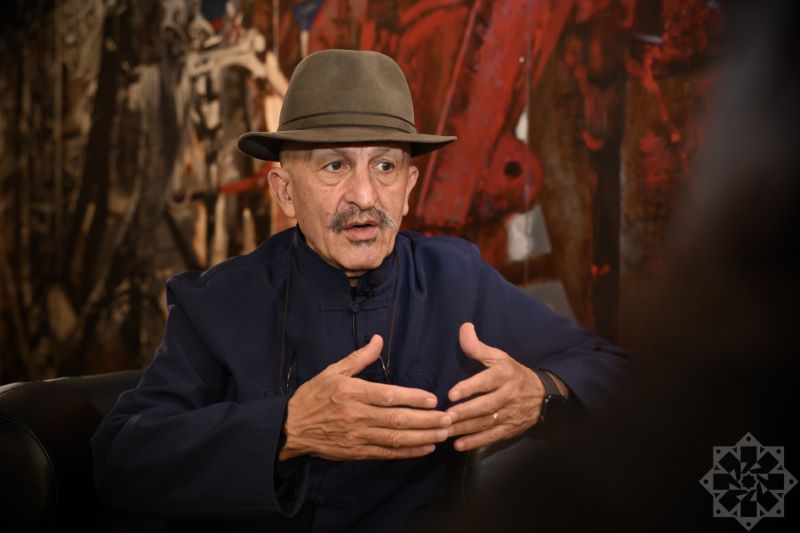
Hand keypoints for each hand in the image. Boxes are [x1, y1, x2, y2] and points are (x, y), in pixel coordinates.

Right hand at [280, 335, 451, 460]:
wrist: (290, 428)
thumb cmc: (313, 396)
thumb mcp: (333, 371)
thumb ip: (358, 358)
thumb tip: (378, 339)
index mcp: (351, 392)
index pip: (387, 396)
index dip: (412, 398)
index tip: (433, 398)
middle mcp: (356, 415)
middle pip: (397, 420)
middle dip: (426, 420)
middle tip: (449, 419)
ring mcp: (357, 436)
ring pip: (395, 438)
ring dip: (423, 437)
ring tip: (444, 434)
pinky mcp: (357, 452)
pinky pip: (387, 453)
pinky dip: (408, 452)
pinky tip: (426, 448)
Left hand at [446, 323, 556, 450]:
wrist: (543, 395)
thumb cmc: (513, 373)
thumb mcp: (499, 357)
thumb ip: (478, 347)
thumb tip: (464, 328)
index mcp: (505, 375)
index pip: (486, 381)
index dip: (469, 387)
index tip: (452, 394)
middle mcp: (509, 395)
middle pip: (485, 405)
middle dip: (465, 412)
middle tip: (445, 417)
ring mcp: (510, 414)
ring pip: (486, 422)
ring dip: (465, 428)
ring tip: (446, 431)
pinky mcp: (510, 429)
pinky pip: (492, 436)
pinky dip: (476, 442)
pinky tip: (459, 445)